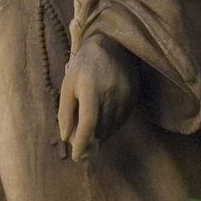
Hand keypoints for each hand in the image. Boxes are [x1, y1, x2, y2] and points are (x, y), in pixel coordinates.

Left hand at [57, 37, 138, 158]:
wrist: (113, 45)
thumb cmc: (85, 65)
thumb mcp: (68, 84)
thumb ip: (65, 112)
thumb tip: (66, 137)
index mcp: (91, 88)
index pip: (88, 123)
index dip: (82, 142)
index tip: (76, 156)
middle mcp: (111, 93)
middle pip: (101, 129)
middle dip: (89, 143)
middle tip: (80, 150)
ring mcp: (126, 96)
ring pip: (112, 128)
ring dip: (100, 137)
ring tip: (90, 138)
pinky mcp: (134, 98)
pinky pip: (121, 122)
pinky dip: (110, 128)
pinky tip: (102, 126)